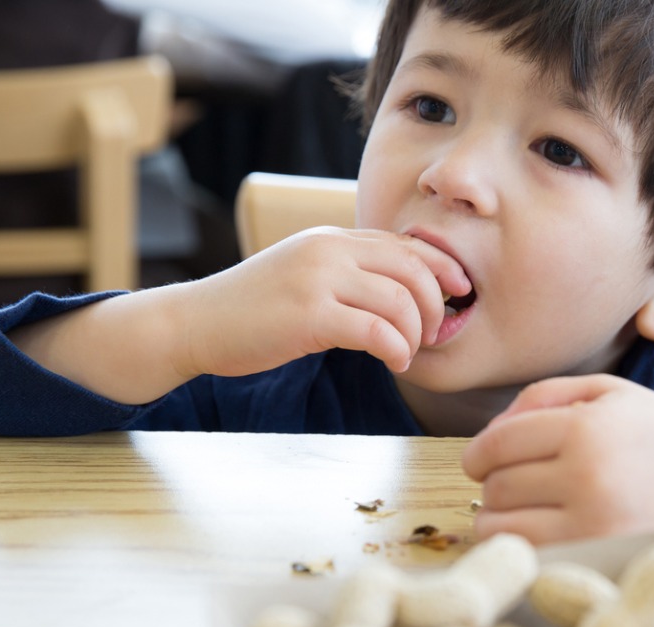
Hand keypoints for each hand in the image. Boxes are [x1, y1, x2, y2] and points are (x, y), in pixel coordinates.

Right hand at [180, 227, 470, 377]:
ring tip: (407, 353)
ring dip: (416, 333)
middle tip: (434, 332)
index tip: (459, 291)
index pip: (405, 243)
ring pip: (400, 300)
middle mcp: (328, 250)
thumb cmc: (252, 309)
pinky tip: (393, 361)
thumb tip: (398, 291)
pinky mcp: (309, 315)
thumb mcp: (303, 273)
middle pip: (412, 268)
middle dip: (435, 304)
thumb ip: (345, 272)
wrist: (194, 323)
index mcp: (331, 238)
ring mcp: (318, 280)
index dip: (442, 267)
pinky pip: (376, 330)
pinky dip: (396, 349)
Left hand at [461, 375, 653, 546]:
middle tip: (522, 484)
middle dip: (497, 486)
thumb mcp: (605, 392)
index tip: (481, 462)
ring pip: (504, 533)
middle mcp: (590, 479)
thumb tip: (486, 436)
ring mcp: (598, 530)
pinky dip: (527, 551)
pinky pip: (533, 562)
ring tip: (528, 512)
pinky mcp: (604, 564)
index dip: (477, 454)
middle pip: (496, 490)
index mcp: (586, 428)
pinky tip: (546, 535)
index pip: (496, 445)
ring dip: (503, 523)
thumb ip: (540, 397)